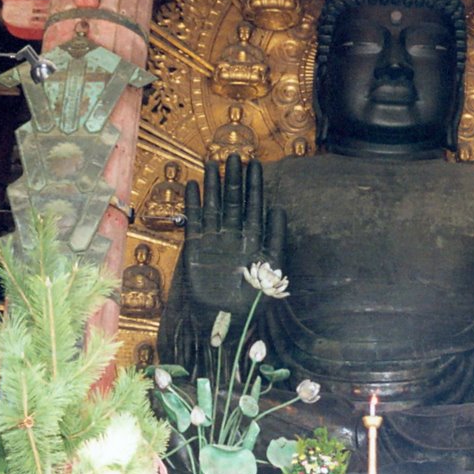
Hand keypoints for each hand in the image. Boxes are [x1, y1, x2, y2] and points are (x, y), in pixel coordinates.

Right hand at [182, 154, 285, 323]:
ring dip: (213, 185)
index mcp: (254, 238)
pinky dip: (194, 205)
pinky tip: (194, 186)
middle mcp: (234, 235)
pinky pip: (195, 221)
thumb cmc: (253, 299)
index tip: (256, 164)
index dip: (254, 185)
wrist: (226, 319)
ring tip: (212, 163)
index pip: (254, 205)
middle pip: (233, 200)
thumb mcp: (271, 268)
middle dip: (234, 179)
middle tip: (234, 155)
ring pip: (214, 206)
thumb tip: (279, 208)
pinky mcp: (197, 247)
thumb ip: (275, 238)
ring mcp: (215, 239)